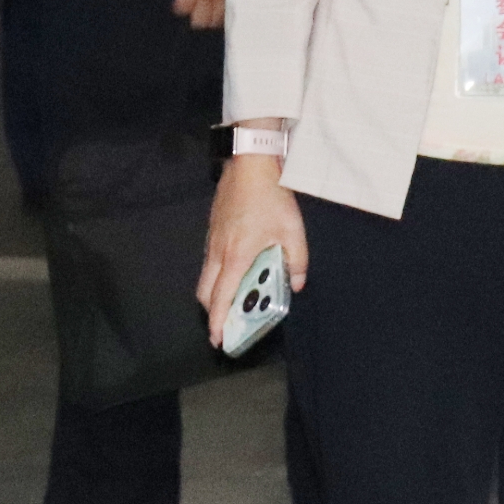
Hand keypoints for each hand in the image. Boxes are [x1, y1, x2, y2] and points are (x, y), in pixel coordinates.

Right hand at [197, 152, 307, 349]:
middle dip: (213, 313)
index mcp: (236, 256)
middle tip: (226, 325)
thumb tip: (297, 284)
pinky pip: (209, 261)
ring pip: (205, 277)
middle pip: (206, 293)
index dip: (218, 323)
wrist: (251, 163)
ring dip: (215, 293)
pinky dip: (217, 275)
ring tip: (234, 300)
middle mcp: (218, 252)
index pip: (221, 298)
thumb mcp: (293, 229)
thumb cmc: (271, 196)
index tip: (219, 339)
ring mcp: (212, 240)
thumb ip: (298, 261)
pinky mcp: (213, 229)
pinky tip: (236, 270)